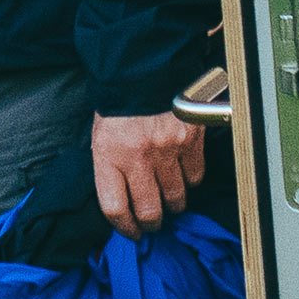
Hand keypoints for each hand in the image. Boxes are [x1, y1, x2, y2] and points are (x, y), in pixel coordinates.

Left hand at [91, 111, 205, 236]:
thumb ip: (111, 167)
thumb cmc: (120, 103)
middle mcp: (137, 156)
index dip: (125, 228)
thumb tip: (124, 201)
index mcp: (108, 155)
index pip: (115, 208)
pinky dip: (190, 181)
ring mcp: (167, 149)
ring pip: (176, 198)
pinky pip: (195, 177)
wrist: (144, 66)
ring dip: (174, 204)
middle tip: (153, 221)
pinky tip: (183, 174)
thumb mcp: (102, 135)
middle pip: (149, 211)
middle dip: (152, 222)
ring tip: (170, 200)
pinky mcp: (191, 140)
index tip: (132, 232)